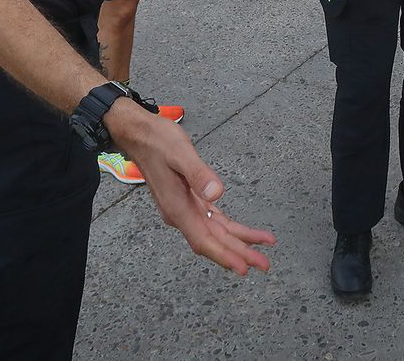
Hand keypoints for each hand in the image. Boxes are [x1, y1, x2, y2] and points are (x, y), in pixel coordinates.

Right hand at [110, 104, 276, 274]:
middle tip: (264, 265)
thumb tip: (215, 194)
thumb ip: (198, 173)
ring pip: (214, 232)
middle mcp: (180, 213)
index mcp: (177, 207)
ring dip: (237, 243)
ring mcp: (185, 208)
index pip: (203, 240)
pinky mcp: (190, 200)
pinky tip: (243, 234)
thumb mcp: (180, 152)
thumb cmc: (158, 141)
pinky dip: (229, 228)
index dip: (224, 255)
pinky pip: (212, 220)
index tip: (243, 268)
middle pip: (213, 241)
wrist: (139, 135)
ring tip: (262, 252)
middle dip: (239, 254)